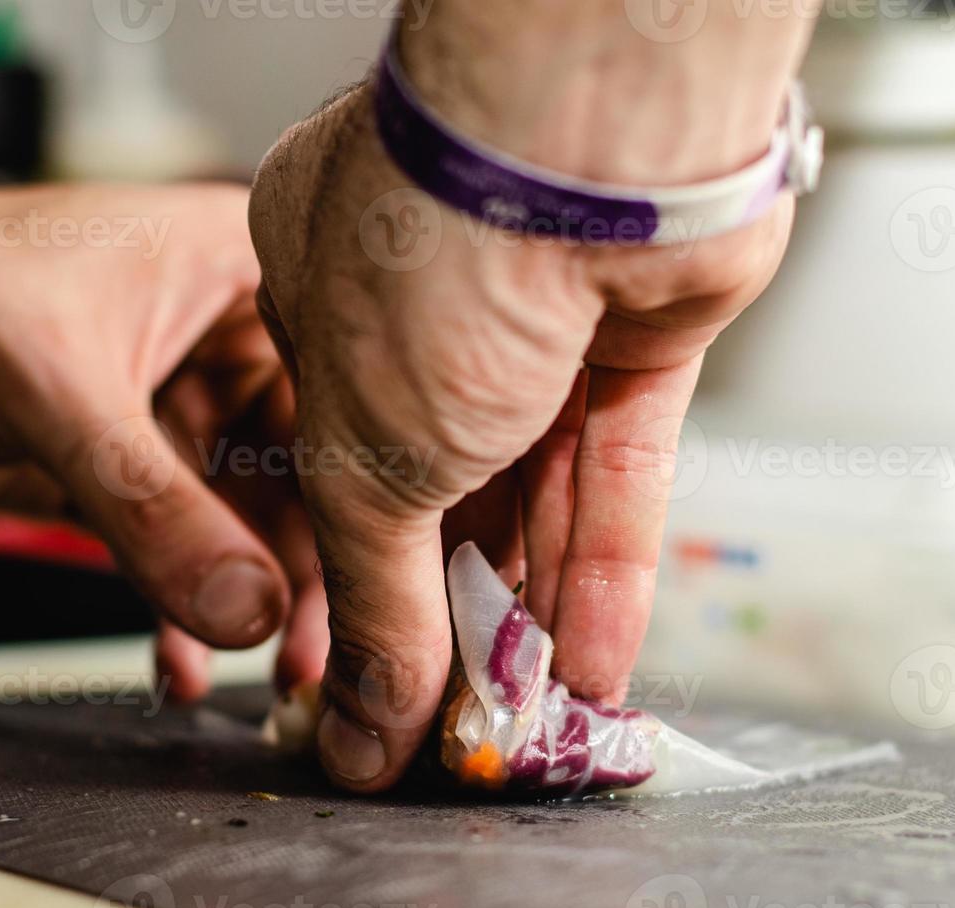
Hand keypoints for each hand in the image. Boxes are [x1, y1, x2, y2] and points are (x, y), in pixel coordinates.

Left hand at [0, 163, 328, 698]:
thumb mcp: (54, 387)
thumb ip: (152, 505)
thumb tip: (247, 608)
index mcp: (239, 272)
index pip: (344, 388)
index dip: (372, 488)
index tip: (389, 583)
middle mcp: (223, 340)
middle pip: (309, 470)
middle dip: (312, 567)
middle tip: (320, 652)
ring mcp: (175, 412)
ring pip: (248, 523)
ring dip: (254, 603)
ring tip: (270, 674)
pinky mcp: (124, 472)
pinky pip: (179, 552)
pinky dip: (183, 610)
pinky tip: (182, 661)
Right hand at [249, 4, 814, 789]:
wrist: (589, 148)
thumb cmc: (434, 249)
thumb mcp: (364, 462)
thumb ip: (372, 595)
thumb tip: (366, 709)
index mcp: (320, 298)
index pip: (333, 474)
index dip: (357, 588)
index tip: (368, 682)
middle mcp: (428, 304)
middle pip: (442, 492)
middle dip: (452, 611)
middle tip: (455, 714)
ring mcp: (538, 316)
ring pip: (534, 489)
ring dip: (533, 604)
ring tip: (528, 706)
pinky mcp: (634, 333)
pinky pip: (615, 469)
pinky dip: (604, 563)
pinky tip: (592, 654)